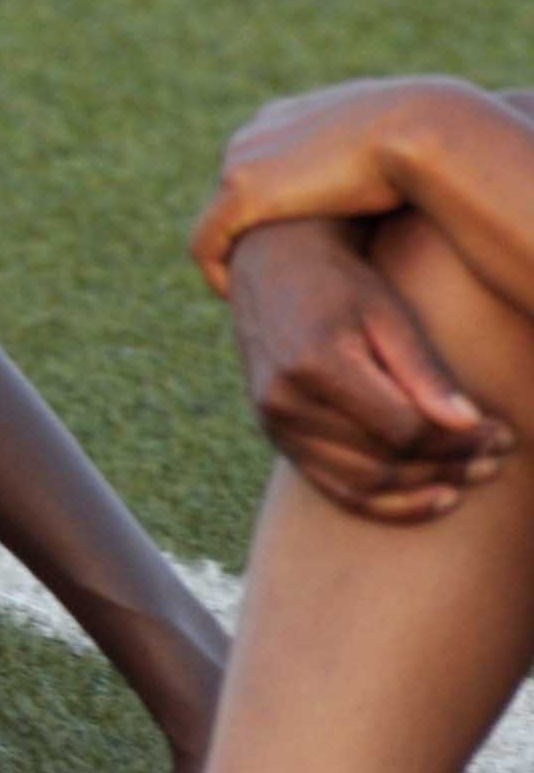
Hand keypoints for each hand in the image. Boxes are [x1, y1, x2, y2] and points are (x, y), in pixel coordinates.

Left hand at [191, 77, 487, 292]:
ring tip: (258, 289)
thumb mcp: (394, 138)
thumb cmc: (427, 136)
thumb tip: (390, 176)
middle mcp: (255, 133)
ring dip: (234, 255)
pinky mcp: (241, 195)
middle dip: (247, 231)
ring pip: (218, 219)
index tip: (287, 240)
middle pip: (233, 192)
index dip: (270, 202)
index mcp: (286, 114)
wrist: (421, 128)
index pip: (259, 161)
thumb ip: (374, 155)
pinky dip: (216, 271)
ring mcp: (241, 162)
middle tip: (271, 275)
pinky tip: (238, 298)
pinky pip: (206, 244)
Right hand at [222, 215, 511, 518]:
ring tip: (474, 475)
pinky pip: (337, 489)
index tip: (502, 433)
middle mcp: (286, 402)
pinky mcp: (276, 436)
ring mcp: (275, 424)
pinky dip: (388, 504)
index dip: (460, 441)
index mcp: (315, 365)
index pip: (404, 429)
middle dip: (451, 466)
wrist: (270, 268)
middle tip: (499, 457)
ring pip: (364, 484)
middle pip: (386, 461)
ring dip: (426, 487)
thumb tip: (472, 427)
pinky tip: (435, 498)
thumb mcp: (388, 314)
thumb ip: (426, 372)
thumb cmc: (340, 285)